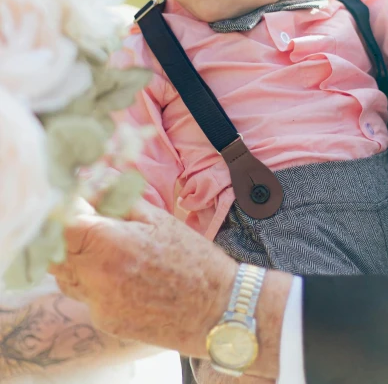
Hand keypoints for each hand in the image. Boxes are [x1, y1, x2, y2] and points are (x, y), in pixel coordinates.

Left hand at [49, 199, 237, 357]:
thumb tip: (91, 183)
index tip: (78, 199)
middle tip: (89, 218)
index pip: (61, 222)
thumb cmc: (191, 258)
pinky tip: (121, 272)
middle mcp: (95, 279)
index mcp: (107, 245)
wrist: (215, 308)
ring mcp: (97, 305)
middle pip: (54, 250)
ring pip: (64, 275)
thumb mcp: (156, 217)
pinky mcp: (104, 322)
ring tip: (107, 245)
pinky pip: (84, 295)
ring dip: (75, 256)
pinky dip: (92, 280)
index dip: (66, 208)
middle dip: (66, 232)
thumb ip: (116, 199)